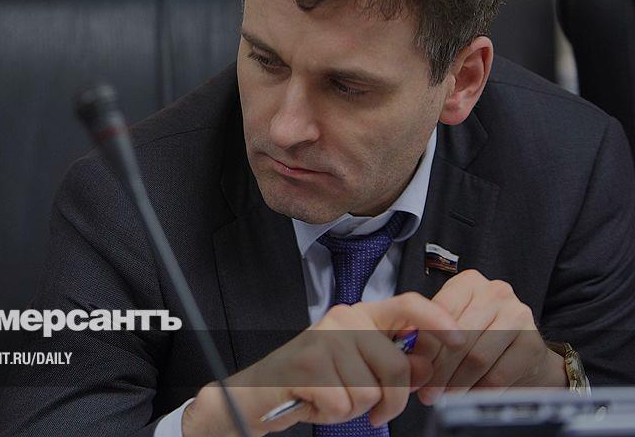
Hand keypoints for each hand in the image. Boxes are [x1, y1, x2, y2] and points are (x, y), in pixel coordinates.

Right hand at [181, 292, 464, 436]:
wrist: (258, 393)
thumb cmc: (312, 382)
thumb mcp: (356, 366)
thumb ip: (391, 360)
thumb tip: (427, 367)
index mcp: (359, 316)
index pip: (408, 305)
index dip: (439, 320)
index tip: (461, 339)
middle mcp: (343, 320)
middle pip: (397, 366)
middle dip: (391, 401)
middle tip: (372, 410)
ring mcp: (324, 339)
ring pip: (370, 390)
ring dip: (354, 409)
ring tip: (331, 399)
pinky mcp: (308, 364)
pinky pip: (344, 403)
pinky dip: (331, 414)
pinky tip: (314, 402)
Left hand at [416, 270, 567, 404]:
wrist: (524, 352)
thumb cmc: (478, 336)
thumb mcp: (452, 325)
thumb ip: (429, 334)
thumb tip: (407, 357)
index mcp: (468, 282)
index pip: (440, 312)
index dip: (425, 345)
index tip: (414, 367)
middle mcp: (495, 292)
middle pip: (458, 337)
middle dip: (438, 369)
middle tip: (427, 392)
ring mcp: (518, 315)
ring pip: (477, 358)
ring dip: (456, 383)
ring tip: (444, 396)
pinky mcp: (533, 343)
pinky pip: (498, 375)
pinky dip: (479, 390)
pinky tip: (469, 396)